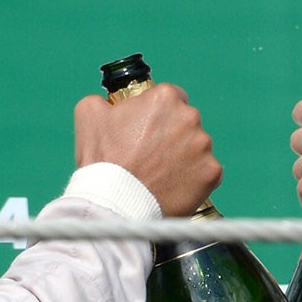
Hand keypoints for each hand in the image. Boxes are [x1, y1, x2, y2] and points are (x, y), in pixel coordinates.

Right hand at [74, 83, 221, 216]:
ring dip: (183, 157)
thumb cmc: (102, 159)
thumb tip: (110, 103)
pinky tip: (173, 187)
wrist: (115, 204)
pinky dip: (193, 180)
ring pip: (197, 148)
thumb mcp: (89, 115)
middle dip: (172, 135)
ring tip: (160, 174)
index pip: (171, 98)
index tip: (148, 130)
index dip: (157, 115)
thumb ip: (104, 100)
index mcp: (164, 98)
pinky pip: (205, 173)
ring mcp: (204, 146)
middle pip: (185, 122)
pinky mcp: (212, 172)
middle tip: (151, 156)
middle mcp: (190, 117)